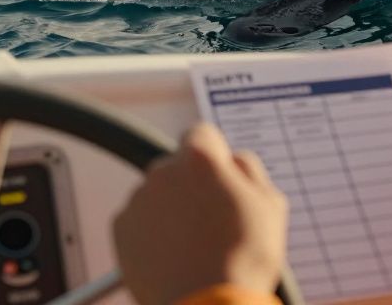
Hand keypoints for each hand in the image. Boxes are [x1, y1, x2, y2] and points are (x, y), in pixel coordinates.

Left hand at [114, 124, 287, 304]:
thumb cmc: (244, 258)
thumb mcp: (270, 204)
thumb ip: (249, 169)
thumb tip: (233, 161)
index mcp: (200, 158)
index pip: (202, 134)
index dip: (213, 154)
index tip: (218, 176)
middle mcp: (162, 171)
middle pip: (176, 166)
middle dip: (190, 184)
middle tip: (210, 218)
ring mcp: (138, 199)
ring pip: (157, 194)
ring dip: (171, 209)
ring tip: (192, 244)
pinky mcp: (121, 229)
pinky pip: (138, 220)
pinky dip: (151, 232)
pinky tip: (173, 254)